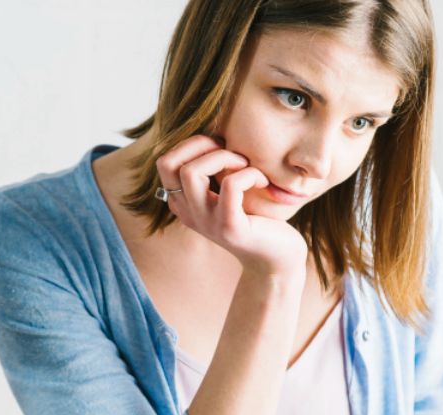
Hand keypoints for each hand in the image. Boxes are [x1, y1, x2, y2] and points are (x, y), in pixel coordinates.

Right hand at [155, 135, 308, 276]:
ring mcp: (207, 222)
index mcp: (184, 203)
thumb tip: (213, 129)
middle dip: (201, 145)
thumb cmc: (258, 217)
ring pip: (192, 172)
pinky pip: (230, 185)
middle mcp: (189, 214)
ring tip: (247, 165)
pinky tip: (262, 181)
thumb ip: (214, 170)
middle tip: (232, 152)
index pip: (164, 162)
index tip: (220, 147)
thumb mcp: (229, 190)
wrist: (278, 258)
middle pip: (169, 164)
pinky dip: (249, 173)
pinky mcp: (230, 228)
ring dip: (224, 157)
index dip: (190, 145)